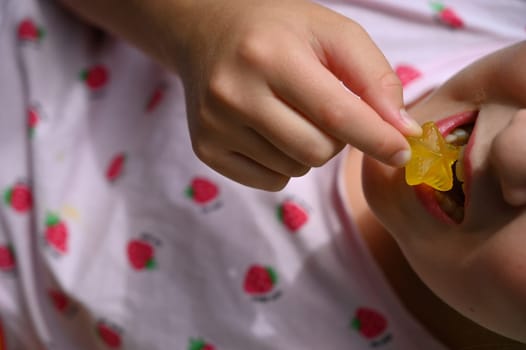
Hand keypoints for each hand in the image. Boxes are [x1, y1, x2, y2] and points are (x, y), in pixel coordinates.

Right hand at [59, 0, 421, 189]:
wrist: (208, 32)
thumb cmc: (278, 30)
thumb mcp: (333, 34)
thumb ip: (375, 78)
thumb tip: (401, 133)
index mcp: (270, 56)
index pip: (335, 113)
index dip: (376, 138)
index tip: (403, 152)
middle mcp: (235, 94)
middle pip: (316, 151)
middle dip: (336, 139)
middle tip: (323, 109)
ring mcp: (215, 125)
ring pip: (295, 169)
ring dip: (308, 149)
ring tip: (291, 114)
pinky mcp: (206, 148)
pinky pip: (270, 181)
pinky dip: (284, 164)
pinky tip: (271, 131)